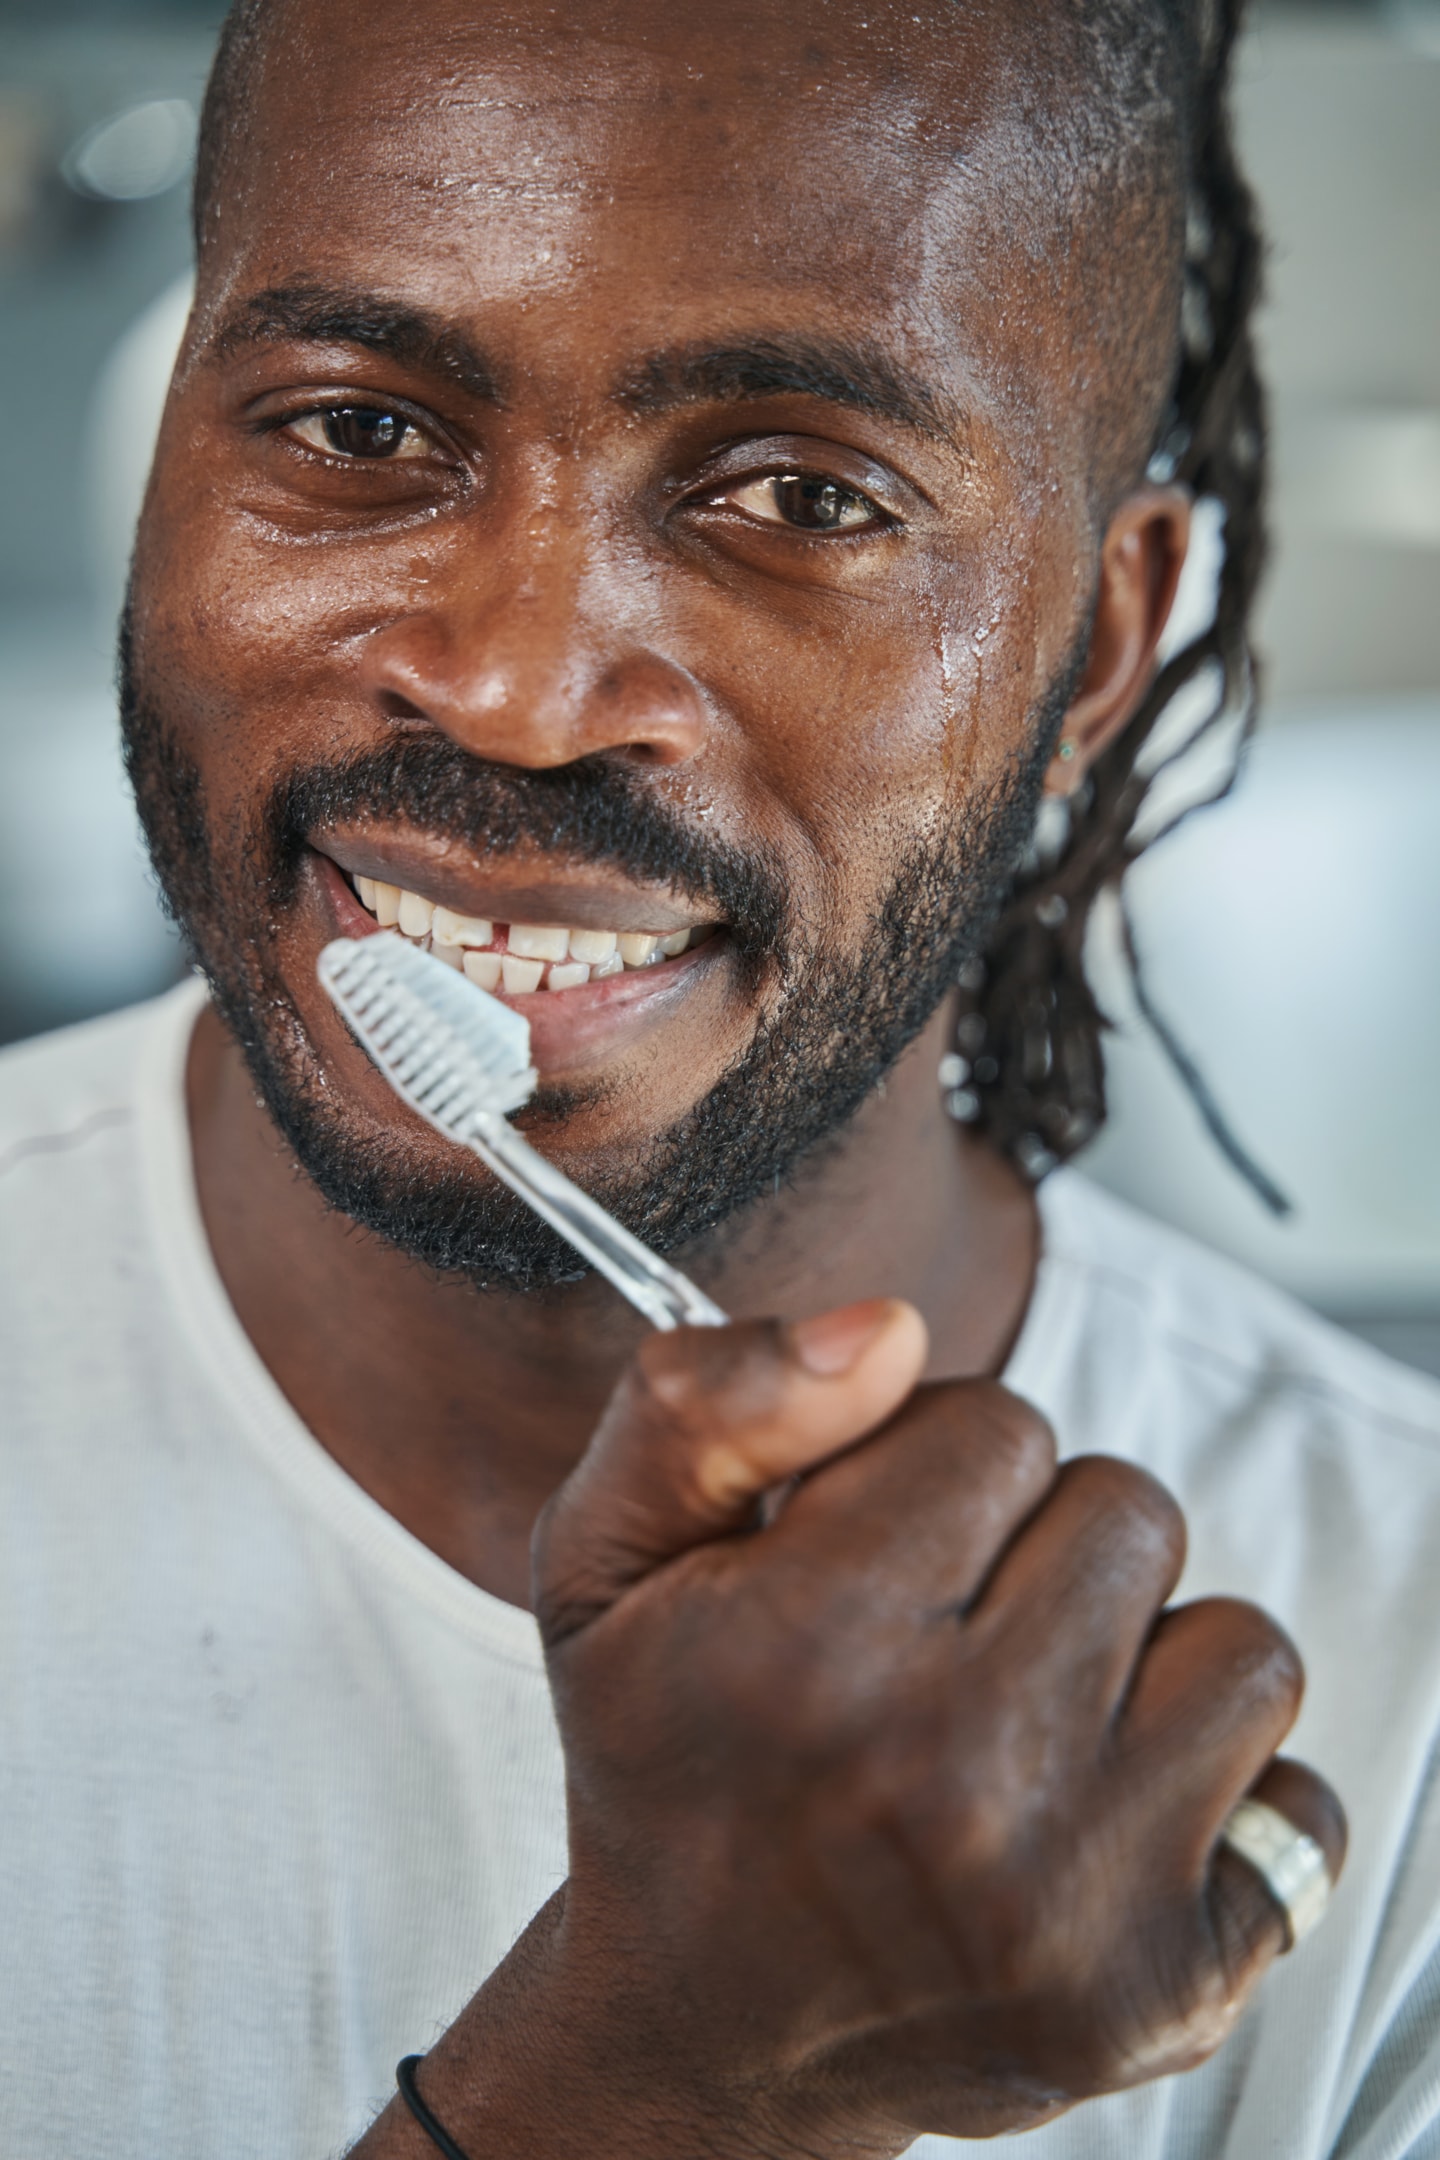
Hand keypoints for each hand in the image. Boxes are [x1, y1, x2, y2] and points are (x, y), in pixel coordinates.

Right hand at [367, 1300, 1345, 2159]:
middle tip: (951, 1643)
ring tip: (1033, 1726)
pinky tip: (1105, 1821)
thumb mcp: (605, 1563)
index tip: (879, 1554)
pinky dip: (1221, 1795)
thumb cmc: (673, 1771)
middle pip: (1127, 1511)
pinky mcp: (1167, 1983)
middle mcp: (953, 1771)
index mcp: (809, 1648)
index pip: (998, 1425)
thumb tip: (888, 1327)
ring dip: (1143, 1663)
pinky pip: (1297, 1793)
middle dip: (1043, 1551)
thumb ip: (703, 1403)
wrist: (708, 2031)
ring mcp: (1073, 1890)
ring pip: (1232, 1641)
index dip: (936, 1474)